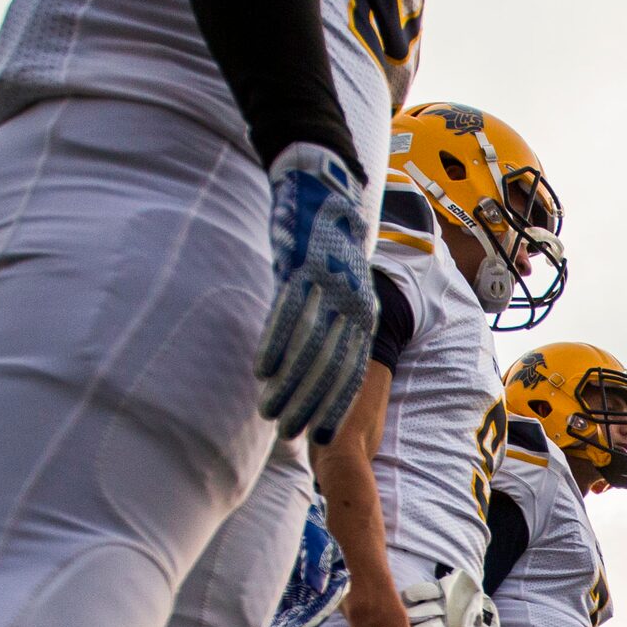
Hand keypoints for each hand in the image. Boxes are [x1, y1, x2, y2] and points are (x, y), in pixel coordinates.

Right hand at [255, 142, 376, 446]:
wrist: (323, 189)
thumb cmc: (327, 244)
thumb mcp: (341, 285)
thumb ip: (332, 321)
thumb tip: (315, 358)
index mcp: (364, 313)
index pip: (351, 371)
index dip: (335, 406)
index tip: (320, 437)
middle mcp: (351, 305)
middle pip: (331, 368)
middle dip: (311, 406)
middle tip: (291, 437)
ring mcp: (328, 289)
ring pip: (309, 349)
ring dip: (290, 386)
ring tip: (271, 413)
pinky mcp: (303, 270)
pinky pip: (289, 317)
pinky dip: (276, 346)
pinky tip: (263, 372)